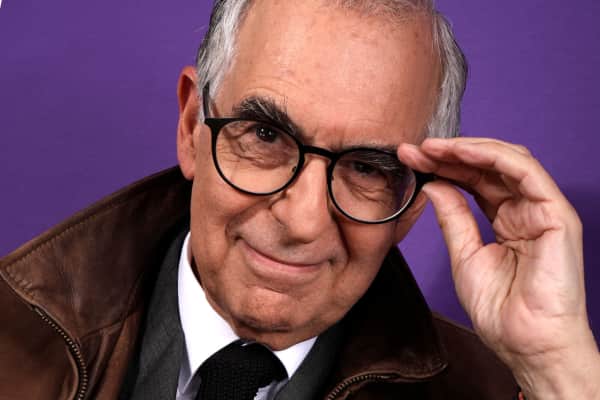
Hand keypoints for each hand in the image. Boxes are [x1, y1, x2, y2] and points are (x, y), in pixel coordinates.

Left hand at [398, 138, 599, 399]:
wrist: (525, 342)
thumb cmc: (500, 308)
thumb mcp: (464, 255)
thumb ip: (453, 216)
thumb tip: (433, 184)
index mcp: (506, 220)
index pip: (474, 182)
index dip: (443, 167)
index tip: (410, 160)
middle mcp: (525, 210)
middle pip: (487, 168)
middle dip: (449, 155)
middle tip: (415, 149)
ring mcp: (542, 210)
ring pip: (507, 162)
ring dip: (467, 150)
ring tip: (432, 148)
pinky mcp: (556, 214)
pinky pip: (526, 172)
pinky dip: (493, 157)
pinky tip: (462, 152)